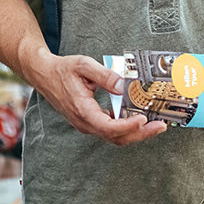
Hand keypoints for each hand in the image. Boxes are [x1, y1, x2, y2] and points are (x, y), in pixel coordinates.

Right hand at [23, 48, 165, 145]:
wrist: (44, 74)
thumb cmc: (62, 70)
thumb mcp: (84, 65)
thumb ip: (105, 75)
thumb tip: (124, 85)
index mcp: (82, 110)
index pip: (109, 127)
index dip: (128, 126)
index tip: (143, 118)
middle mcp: (84, 122)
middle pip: (116, 138)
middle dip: (141, 134)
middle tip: (160, 127)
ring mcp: (86, 124)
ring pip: (115, 137)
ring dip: (136, 133)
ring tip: (154, 125)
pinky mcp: (89, 122)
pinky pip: (110, 131)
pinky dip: (127, 128)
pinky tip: (138, 119)